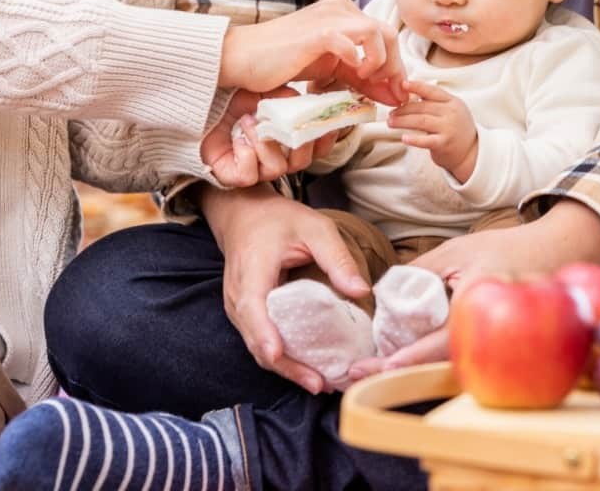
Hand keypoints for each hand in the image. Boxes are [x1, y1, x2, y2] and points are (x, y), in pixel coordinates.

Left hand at [200, 88, 339, 186]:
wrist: (204, 101)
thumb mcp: (270, 92)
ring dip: (264, 142)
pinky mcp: (233, 175)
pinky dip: (246, 155)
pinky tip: (238, 139)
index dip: (324, 139)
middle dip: (296, 142)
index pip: (316, 149)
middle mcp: (275, 157)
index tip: (327, 124)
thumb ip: (292, 98)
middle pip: (302, 163)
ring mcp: (255, 169)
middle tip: (284, 122)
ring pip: (276, 169)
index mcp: (287, 140)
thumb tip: (313, 101)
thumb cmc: (237, 98)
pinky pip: (249, 176)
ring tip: (249, 121)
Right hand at [202, 184, 370, 392]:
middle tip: (318, 382)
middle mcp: (238, 296)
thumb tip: (361, 291)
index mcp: (252, 271)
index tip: (278, 355)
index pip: (252, 308)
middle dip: (285, 365)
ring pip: (256, 347)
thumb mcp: (314, 228)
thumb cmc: (279, 220)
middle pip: (256, 339)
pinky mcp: (245, 316)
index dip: (264, 334)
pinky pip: (260, 342)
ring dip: (285, 368)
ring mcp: (238, 309)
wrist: (244, 216)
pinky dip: (281, 359)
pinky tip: (305, 369)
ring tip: (318, 382)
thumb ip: (337, 257)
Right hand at [218, 0, 408, 105]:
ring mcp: (330, 18)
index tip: (397, 95)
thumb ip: (359, 77)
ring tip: (367, 81)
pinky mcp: (317, 32)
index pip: (385, 38)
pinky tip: (352, 72)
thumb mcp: (330, 70)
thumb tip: (391, 94)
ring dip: (381, 63)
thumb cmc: (283, 63)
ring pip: (378, 33)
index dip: (397, 69)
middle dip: (395, 69)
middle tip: (392, 95)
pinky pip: (352, 41)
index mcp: (345, 14)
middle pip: (389, 35)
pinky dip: (359, 59)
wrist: (243, 58)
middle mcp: (341, 10)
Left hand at [348, 200, 599, 381]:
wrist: (557, 251)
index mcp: (482, 297)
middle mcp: (495, 325)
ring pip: (454, 365)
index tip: (382, 365)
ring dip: (415, 370)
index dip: (412, 354)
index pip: (444, 335)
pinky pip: (468, 361)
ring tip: (374, 369)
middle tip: (361, 372)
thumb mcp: (455, 249)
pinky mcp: (503, 347)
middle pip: (444, 360)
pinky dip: (434, 363)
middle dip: (402, 369)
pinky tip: (407, 361)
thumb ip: (420, 271)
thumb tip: (383, 293)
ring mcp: (504, 341)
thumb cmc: (503, 248)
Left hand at [388, 80, 477, 182]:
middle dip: (403, 109)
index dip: (416, 86)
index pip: (432, 91)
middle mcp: (451, 113)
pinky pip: (426, 141)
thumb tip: (410, 94)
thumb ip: (435, 103)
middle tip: (391, 113)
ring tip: (391, 122)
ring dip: (402, 121)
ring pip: (421, 121)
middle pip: (422, 107)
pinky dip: (413, 139)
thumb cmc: (456, 130)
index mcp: (452, 102)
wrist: (471, 152)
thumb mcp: (451, 111)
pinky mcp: (444, 144)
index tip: (402, 84)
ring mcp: (448, 128)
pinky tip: (404, 138)